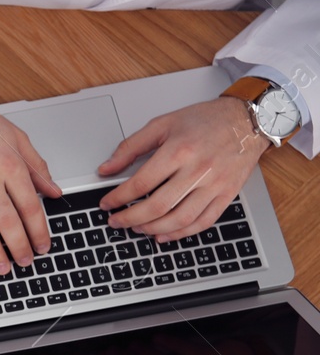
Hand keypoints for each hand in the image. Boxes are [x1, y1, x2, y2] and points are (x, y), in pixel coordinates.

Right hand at [0, 96, 59, 274]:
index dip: (39, 230)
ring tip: (1, 269)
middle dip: (20, 246)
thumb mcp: (17, 138)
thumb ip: (37, 166)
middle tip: (25, 263)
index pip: (30, 207)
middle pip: (9, 222)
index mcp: (11, 166)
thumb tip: (53, 190)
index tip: (43, 245)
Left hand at [98, 98, 267, 239]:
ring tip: (136, 228)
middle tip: (116, 222)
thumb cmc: (206, 120)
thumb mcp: (163, 124)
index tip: (107, 204)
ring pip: (180, 219)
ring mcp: (215, 184)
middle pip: (158, 206)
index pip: (141, 184)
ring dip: (153, 229)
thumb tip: (106, 169)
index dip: (118, 198)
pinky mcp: (227, 194)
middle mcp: (198, 169)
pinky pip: (203, 222)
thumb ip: (131, 147)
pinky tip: (164, 234)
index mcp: (179, 151)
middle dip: (130, 219)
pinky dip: (181, 233)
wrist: (248, 120)